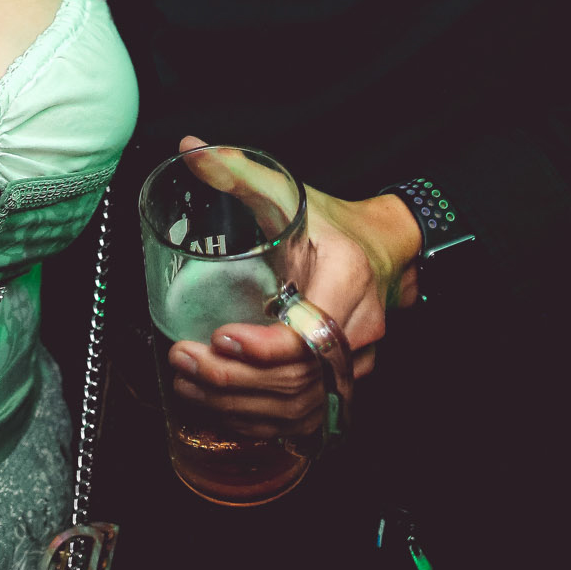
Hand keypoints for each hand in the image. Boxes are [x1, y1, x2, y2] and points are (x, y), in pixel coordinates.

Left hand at [165, 138, 420, 439]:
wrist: (386, 248)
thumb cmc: (336, 223)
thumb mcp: (290, 192)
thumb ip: (238, 172)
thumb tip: (188, 149)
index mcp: (348, 280)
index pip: (308, 334)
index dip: (262, 347)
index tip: (218, 337)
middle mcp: (359, 329)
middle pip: (296, 378)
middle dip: (232, 378)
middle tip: (184, 362)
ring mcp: (356, 363)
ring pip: (299, 405)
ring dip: (238, 404)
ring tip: (189, 383)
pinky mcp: (345, 382)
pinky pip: (305, 416)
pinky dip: (260, 420)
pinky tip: (220, 409)